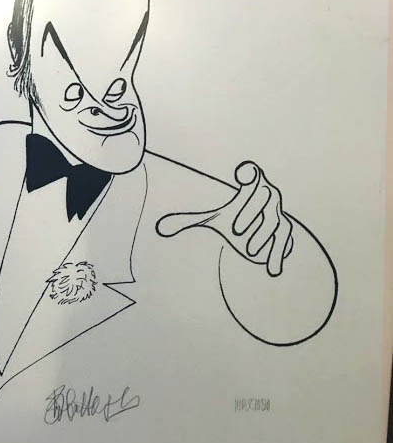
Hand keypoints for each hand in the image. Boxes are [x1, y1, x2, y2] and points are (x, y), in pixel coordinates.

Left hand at [156, 161, 292, 276]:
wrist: (254, 232)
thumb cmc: (234, 219)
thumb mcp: (210, 221)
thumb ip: (186, 221)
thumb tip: (159, 228)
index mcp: (249, 188)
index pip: (252, 173)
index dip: (250, 172)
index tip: (241, 176)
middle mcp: (266, 196)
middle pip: (265, 195)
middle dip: (251, 212)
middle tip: (235, 231)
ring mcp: (277, 213)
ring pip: (275, 219)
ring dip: (263, 235)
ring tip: (250, 251)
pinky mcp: (282, 231)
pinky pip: (283, 239)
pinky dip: (278, 254)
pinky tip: (272, 270)